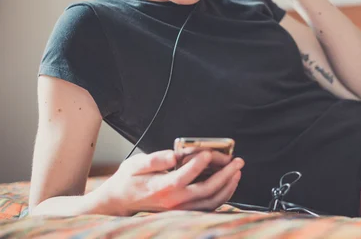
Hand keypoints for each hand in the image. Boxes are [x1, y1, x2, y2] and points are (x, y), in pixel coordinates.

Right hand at [97, 150, 243, 215]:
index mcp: (161, 187)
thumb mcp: (135, 164)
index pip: (184, 176)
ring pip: (210, 202)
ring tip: (237, 172)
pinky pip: (208, 207)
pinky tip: (229, 184)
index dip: (199, 164)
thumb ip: (155, 159)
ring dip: (227, 187)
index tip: (210, 152)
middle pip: (205, 190)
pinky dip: (222, 196)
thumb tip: (173, 155)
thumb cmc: (129, 179)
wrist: (120, 201)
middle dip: (225, 174)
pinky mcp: (184, 211)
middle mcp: (173, 201)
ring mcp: (180, 209)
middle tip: (238, 161)